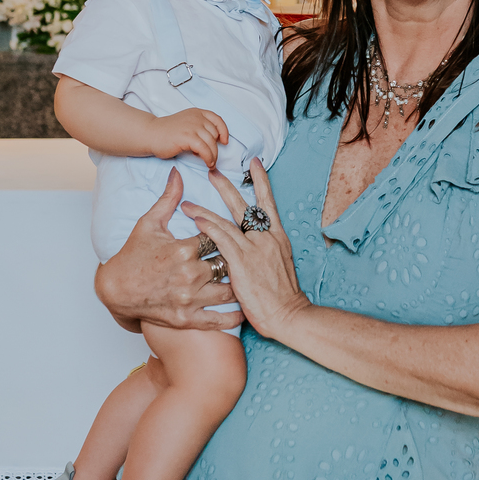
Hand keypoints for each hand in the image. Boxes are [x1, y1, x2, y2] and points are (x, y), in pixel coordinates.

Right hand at [94, 168, 239, 332]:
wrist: (115, 290)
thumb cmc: (132, 255)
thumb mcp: (149, 223)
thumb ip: (168, 198)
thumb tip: (178, 174)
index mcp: (184, 248)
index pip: (218, 236)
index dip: (227, 233)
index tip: (233, 233)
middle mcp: (189, 274)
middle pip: (228, 263)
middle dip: (237, 259)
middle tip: (248, 258)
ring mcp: (189, 298)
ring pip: (228, 291)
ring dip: (239, 286)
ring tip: (249, 281)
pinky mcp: (186, 318)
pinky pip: (218, 319)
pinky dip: (234, 316)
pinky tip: (243, 311)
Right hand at [149, 108, 229, 167]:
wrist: (150, 134)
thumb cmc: (167, 132)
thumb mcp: (187, 123)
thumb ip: (199, 127)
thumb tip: (214, 142)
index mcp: (197, 113)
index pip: (217, 119)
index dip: (224, 131)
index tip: (224, 142)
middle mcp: (196, 117)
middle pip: (215, 134)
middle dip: (215, 148)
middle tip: (210, 157)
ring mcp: (192, 126)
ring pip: (211, 143)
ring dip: (213, 156)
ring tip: (210, 163)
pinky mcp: (187, 137)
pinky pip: (205, 150)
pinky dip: (208, 158)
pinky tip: (207, 163)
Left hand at [181, 159, 310, 343]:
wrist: (288, 314)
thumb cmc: (283, 297)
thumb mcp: (282, 267)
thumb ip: (268, 253)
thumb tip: (256, 248)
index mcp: (277, 238)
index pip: (268, 203)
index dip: (261, 182)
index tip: (255, 164)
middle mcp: (266, 238)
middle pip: (245, 205)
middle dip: (228, 186)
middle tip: (213, 171)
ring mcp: (254, 248)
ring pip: (228, 219)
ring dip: (208, 206)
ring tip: (190, 199)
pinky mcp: (242, 261)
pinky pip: (221, 238)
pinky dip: (208, 225)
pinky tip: (196, 217)